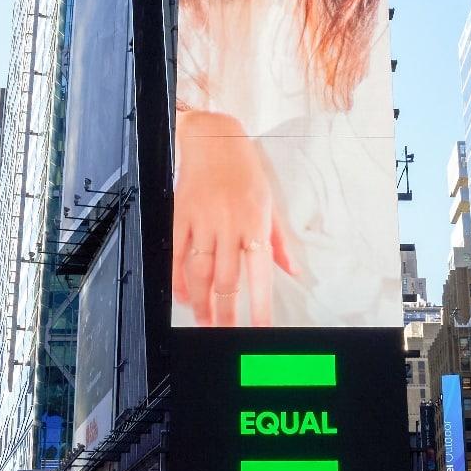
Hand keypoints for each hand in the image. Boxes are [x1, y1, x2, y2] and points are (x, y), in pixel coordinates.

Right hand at [173, 111, 294, 326]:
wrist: (213, 136)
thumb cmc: (245, 169)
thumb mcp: (270, 202)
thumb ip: (280, 242)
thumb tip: (294, 272)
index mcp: (256, 222)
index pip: (260, 273)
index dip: (260, 305)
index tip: (260, 329)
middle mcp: (230, 224)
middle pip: (226, 279)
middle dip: (226, 312)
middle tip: (225, 333)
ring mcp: (203, 220)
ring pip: (201, 271)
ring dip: (202, 301)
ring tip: (204, 321)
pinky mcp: (180, 214)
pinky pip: (176, 252)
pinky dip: (178, 278)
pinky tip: (182, 295)